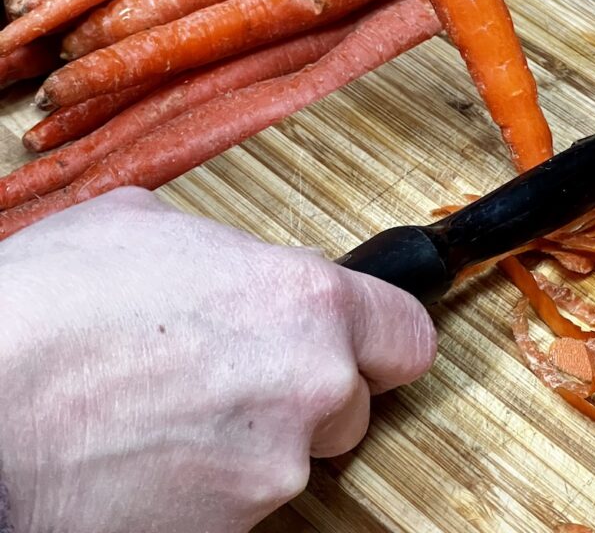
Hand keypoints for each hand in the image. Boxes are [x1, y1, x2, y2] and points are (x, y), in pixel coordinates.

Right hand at [0, 188, 435, 532]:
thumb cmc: (53, 302)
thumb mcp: (145, 225)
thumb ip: (222, 251)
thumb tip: (228, 269)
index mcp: (305, 303)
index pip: (406, 335)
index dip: (380, 336)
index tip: (360, 340)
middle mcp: (308, 392)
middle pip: (348, 404)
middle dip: (302, 389)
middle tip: (227, 370)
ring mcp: (266, 476)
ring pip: (287, 458)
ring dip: (246, 438)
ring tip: (163, 407)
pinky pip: (233, 504)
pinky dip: (203, 484)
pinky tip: (143, 452)